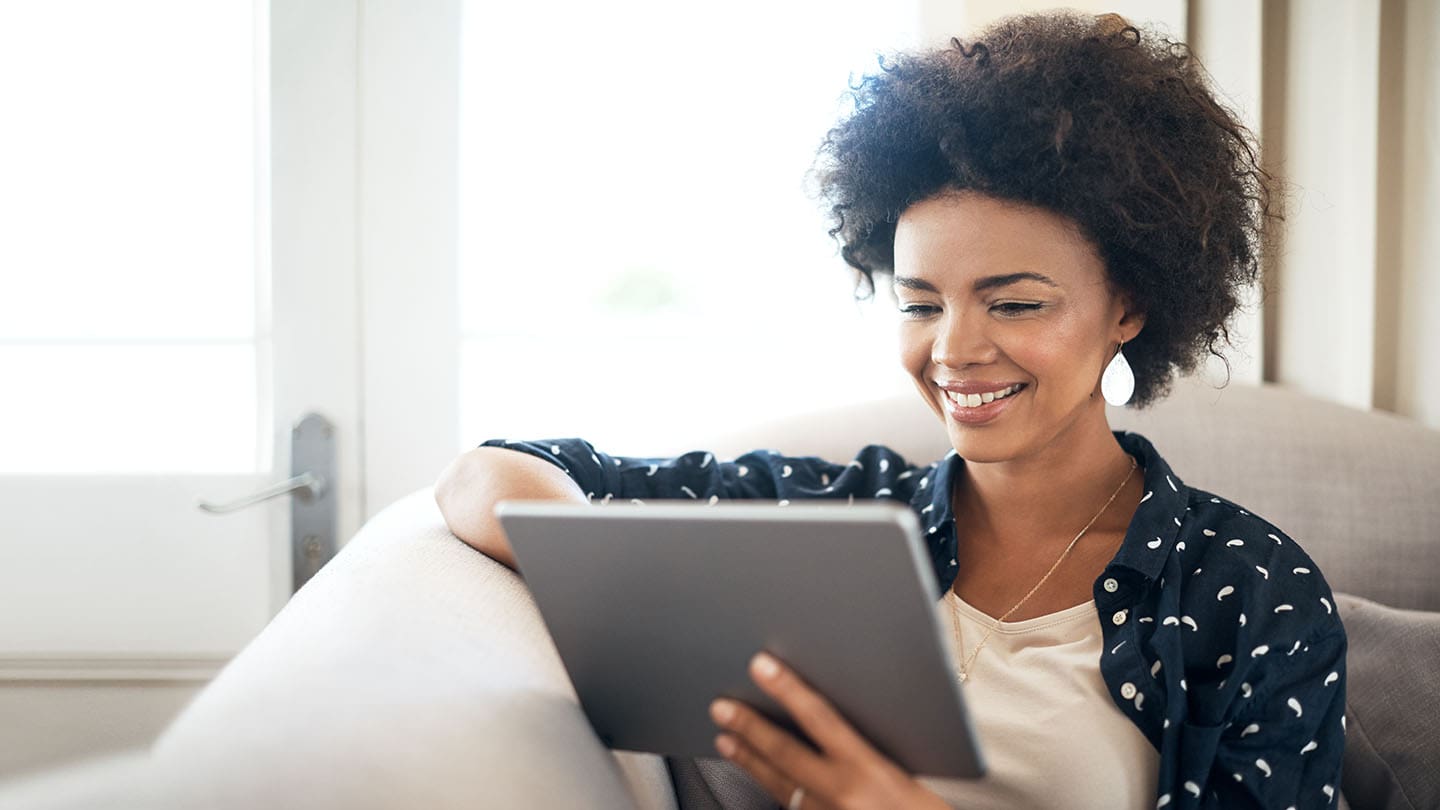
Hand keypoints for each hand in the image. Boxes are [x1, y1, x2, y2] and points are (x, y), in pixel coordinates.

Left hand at [708, 651, 950, 809]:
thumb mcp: (910, 775)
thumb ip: (873, 750)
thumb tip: (834, 722)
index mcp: (870, 771)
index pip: (819, 718)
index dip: (787, 689)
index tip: (762, 667)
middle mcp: (842, 795)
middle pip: (785, 753)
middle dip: (749, 728)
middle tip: (721, 707)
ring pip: (779, 786)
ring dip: (750, 762)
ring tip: (726, 741)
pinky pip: (791, 808)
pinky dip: (774, 791)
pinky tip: (761, 779)